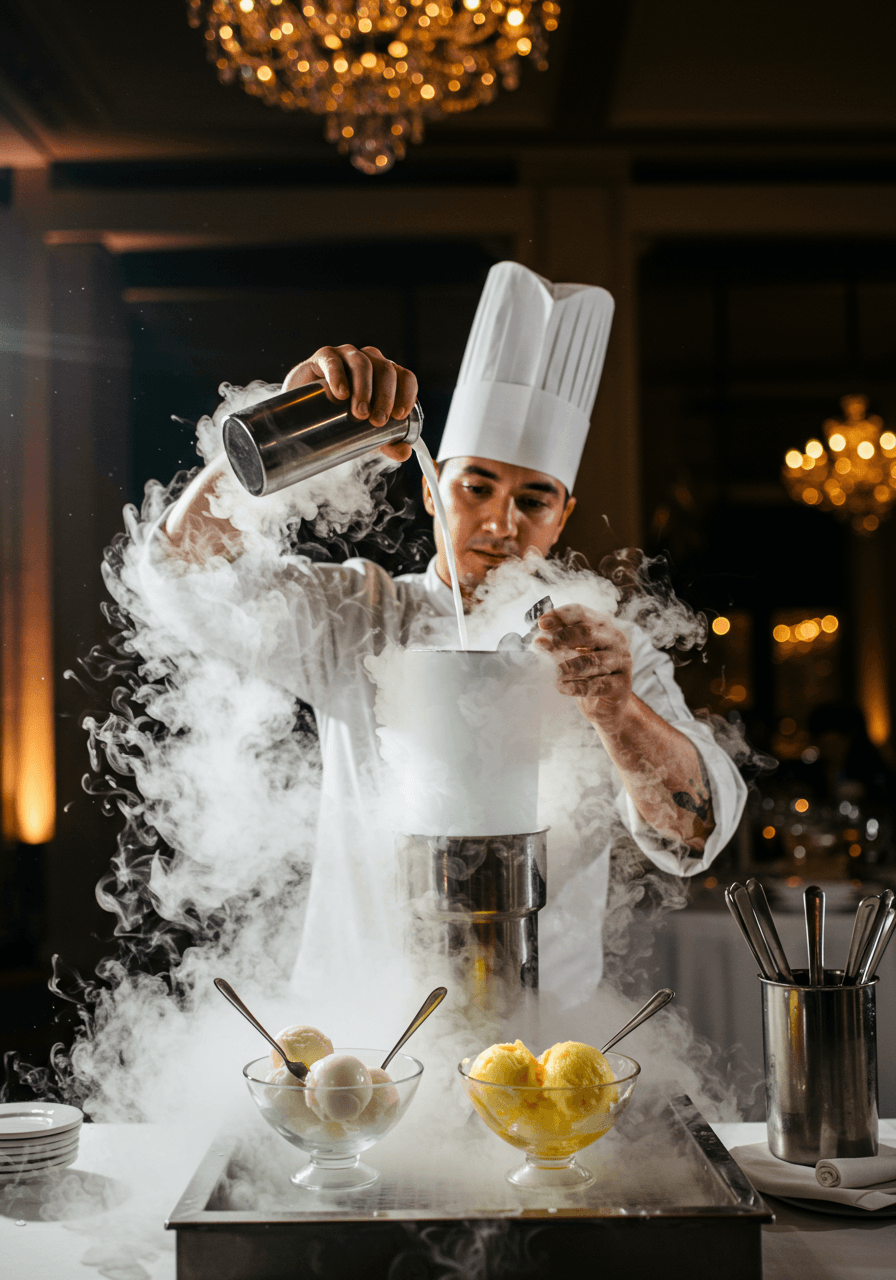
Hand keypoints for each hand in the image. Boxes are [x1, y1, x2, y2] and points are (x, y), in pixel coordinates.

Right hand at [282, 345, 417, 461]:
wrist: (307, 413)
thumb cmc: (344, 417)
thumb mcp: (367, 433)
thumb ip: (387, 442)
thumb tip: (404, 453)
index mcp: (387, 376)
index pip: (405, 377)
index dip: (406, 394)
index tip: (400, 415)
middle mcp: (370, 361)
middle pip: (386, 371)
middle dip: (385, 397)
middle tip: (378, 421)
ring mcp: (347, 356)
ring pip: (362, 363)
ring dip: (364, 388)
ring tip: (360, 413)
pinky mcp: (324, 357)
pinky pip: (333, 361)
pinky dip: (338, 376)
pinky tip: (341, 393)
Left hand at [534, 603, 633, 727]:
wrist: (604, 705)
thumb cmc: (585, 674)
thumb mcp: (571, 654)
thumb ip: (558, 644)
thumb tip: (540, 640)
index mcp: (601, 626)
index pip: (580, 613)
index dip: (560, 616)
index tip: (541, 624)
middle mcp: (615, 639)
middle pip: (587, 632)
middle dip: (561, 638)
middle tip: (541, 646)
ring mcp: (622, 662)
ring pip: (594, 660)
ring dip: (569, 666)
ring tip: (554, 673)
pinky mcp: (622, 686)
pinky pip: (598, 685)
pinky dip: (577, 687)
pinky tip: (562, 688)